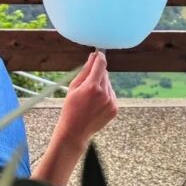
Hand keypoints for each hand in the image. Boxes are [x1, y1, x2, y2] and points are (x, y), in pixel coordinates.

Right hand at [32, 51, 117, 185]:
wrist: (75, 131)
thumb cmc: (70, 108)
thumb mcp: (74, 87)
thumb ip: (85, 71)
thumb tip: (93, 57)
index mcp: (92, 86)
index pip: (101, 64)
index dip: (99, 57)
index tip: (98, 54)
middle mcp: (104, 93)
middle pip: (105, 74)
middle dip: (97, 74)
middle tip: (86, 85)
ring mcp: (111, 102)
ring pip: (108, 84)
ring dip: (101, 86)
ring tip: (90, 98)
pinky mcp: (114, 109)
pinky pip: (111, 94)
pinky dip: (105, 95)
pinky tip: (95, 104)